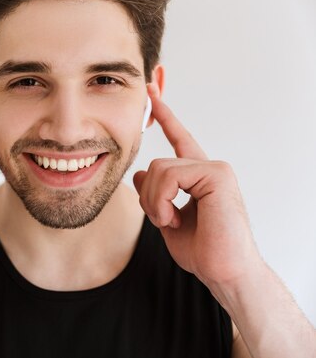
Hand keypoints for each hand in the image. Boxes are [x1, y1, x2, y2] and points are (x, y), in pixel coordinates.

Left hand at [133, 85, 261, 286]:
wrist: (224, 272)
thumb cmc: (203, 250)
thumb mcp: (167, 219)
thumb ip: (155, 195)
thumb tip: (140, 170)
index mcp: (199, 176)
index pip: (179, 139)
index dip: (164, 116)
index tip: (151, 93)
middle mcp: (208, 167)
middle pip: (155, 164)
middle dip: (148, 197)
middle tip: (163, 220)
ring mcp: (215, 168)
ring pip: (159, 168)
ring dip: (155, 202)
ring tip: (171, 221)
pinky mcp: (217, 174)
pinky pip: (170, 175)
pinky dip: (162, 201)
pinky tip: (175, 219)